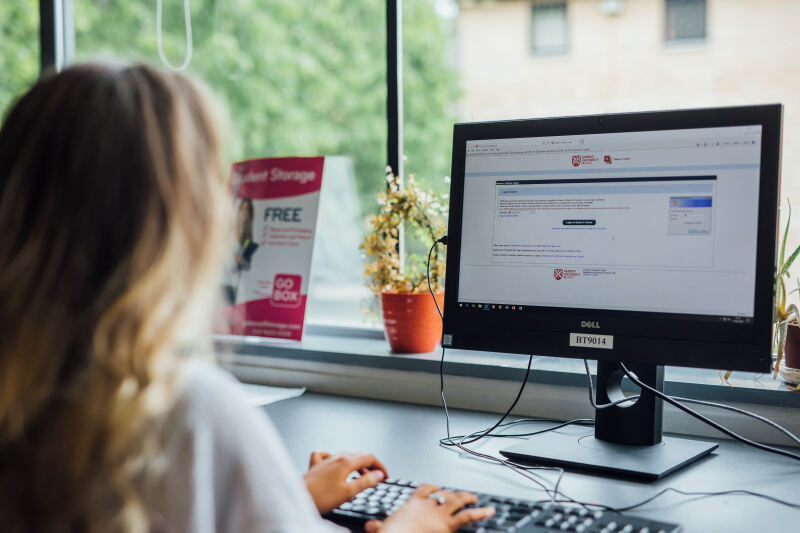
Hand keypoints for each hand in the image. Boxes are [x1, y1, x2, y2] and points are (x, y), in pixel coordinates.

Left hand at [303, 451, 388, 513]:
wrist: (298, 497)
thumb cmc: (320, 497)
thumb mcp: (348, 492)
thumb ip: (365, 481)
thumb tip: (378, 475)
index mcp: (346, 462)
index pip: (370, 458)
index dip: (380, 466)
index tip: (385, 476)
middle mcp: (336, 457)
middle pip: (359, 456)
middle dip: (371, 466)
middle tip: (377, 477)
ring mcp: (325, 459)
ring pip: (346, 456)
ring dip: (357, 464)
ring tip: (362, 475)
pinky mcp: (316, 465)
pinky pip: (328, 455)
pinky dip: (336, 459)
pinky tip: (335, 464)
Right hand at [364, 484, 494, 532]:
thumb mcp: (383, 529)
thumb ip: (379, 527)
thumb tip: (370, 527)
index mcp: (412, 504)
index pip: (424, 490)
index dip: (432, 488)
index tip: (436, 488)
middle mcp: (427, 506)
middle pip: (443, 494)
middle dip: (452, 494)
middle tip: (459, 496)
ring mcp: (439, 514)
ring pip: (458, 500)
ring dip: (468, 498)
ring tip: (476, 499)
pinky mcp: (449, 524)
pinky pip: (468, 516)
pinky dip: (480, 512)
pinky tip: (490, 511)